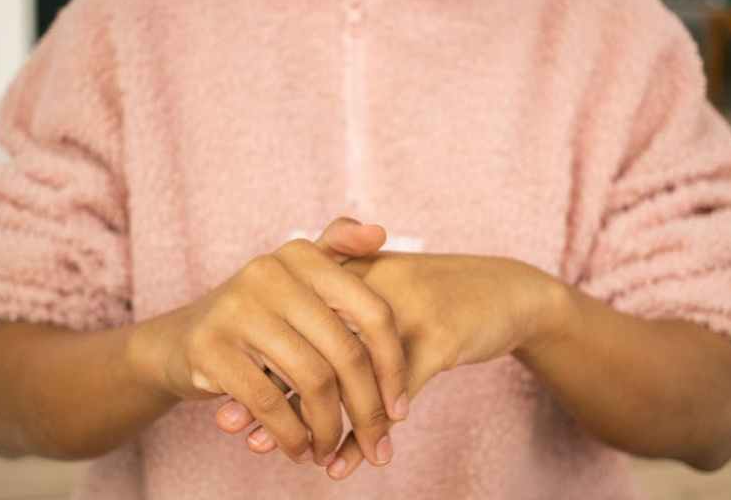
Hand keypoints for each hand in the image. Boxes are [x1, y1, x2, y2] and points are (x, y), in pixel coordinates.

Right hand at [126, 217, 408, 467]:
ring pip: (312, 380)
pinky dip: (290, 434)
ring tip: (329, 450)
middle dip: (367, 408)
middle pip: (346, 351)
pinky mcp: (210, 347)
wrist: (180, 340)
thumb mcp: (296, 279)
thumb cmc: (258, 317)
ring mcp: (238, 308)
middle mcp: (270, 272)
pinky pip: (269, 402)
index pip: (372, 311)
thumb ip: (338, 251)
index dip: (393, 365)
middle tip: (375, 444)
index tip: (399, 408)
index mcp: (302, 255)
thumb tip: (381, 232)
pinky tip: (298, 449)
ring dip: (328, 428)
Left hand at [221, 251, 566, 478]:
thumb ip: (339, 314)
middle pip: (310, 344)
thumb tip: (288, 361)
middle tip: (237, 429)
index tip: (224, 393)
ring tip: (294, 455)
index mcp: (353, 272)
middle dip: (273, 390)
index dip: (259, 356)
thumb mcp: (387, 290)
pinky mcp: (438, 338)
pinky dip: (370, 430)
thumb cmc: (437, 296)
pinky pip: (396, 394)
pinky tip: (352, 458)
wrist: (506, 291)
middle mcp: (371, 286)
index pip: (293, 317)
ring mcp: (405, 311)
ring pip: (349, 375)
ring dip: (318, 419)